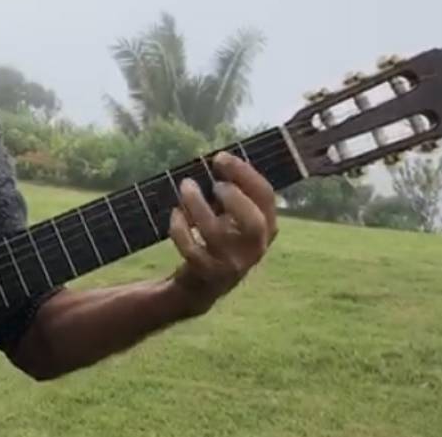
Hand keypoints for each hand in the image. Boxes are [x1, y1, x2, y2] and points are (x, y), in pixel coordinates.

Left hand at [167, 151, 277, 315]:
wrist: (202, 285)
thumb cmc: (218, 239)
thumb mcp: (230, 216)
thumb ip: (230, 192)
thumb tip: (217, 160)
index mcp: (266, 227)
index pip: (266, 197)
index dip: (244, 173)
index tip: (220, 157)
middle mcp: (255, 247)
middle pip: (253, 223)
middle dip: (233, 198)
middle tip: (214, 184)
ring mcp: (233, 264)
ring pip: (216, 233)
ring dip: (197, 205)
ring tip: (186, 187)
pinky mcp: (209, 274)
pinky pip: (192, 250)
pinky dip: (180, 228)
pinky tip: (176, 214)